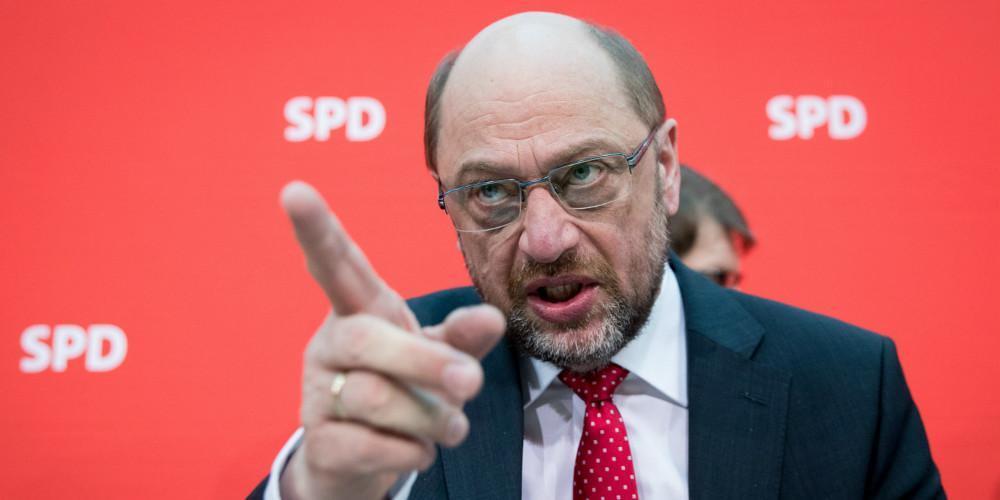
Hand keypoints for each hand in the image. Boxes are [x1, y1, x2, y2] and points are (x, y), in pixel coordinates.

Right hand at [277, 181, 505, 499]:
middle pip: (365, 340)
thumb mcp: (440, 356)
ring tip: (450, 428)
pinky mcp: (320, 443)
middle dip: (423, 362)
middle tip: (471, 383)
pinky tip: (416, 451)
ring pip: (376, 399)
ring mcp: (317, 393)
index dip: (318, 232)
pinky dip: (410, 453)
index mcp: (359, 311)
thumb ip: (463, 336)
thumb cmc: (407, 390)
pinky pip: (371, 446)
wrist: (365, 460)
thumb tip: (492, 318)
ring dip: (430, 419)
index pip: (336, 266)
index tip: (294, 190)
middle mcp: (330, 345)